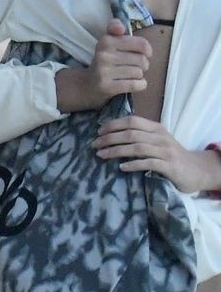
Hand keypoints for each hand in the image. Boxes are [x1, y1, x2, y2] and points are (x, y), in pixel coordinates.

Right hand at [63, 19, 152, 108]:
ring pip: (139, 73)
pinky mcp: (107, 87)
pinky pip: (135, 84)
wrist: (85, 84)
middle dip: (143, 65)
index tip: (145, 54)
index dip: (147, 50)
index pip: (141, 44)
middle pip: (142, 60)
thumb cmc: (104, 61)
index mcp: (106, 41)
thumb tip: (119, 27)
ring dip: (138, 75)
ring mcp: (104, 72)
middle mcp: (103, 55)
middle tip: (135, 67)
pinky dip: (139, 85)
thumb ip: (115, 28)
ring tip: (130, 75)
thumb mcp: (108, 42)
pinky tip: (134, 84)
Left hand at [95, 118, 219, 193]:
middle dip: (110, 138)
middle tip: (94, 144)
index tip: (98, 131)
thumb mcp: (157, 141)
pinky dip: (133, 164)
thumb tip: (112, 135)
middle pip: (131, 134)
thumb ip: (140, 136)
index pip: (132, 121)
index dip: (114, 124)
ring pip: (137, 147)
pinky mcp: (169, 166)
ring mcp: (166, 151)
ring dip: (116, 151)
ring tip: (101, 155)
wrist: (196, 170)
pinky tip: (121, 167)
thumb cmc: (171, 155)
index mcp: (156, 128)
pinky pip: (148, 163)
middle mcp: (161, 137)